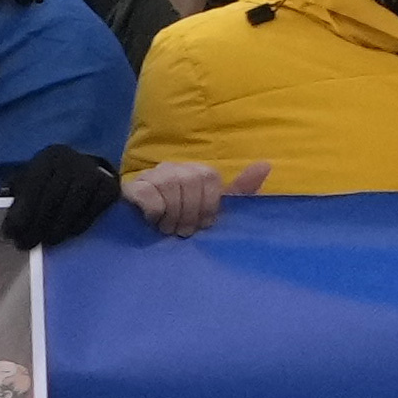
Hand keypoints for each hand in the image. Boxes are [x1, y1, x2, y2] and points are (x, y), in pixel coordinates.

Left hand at [0, 146, 120, 252]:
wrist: (88, 171)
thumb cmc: (51, 181)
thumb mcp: (31, 180)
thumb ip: (16, 196)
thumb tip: (0, 220)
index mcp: (48, 157)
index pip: (32, 186)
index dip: (21, 212)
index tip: (10, 234)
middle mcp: (73, 160)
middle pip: (52, 197)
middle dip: (36, 225)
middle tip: (25, 245)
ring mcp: (94, 173)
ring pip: (73, 206)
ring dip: (57, 229)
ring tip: (46, 243)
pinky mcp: (110, 187)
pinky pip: (92, 212)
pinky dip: (79, 225)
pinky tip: (68, 234)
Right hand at [123, 159, 238, 238]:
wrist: (138, 232)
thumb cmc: (181, 222)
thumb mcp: (212, 210)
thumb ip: (239, 191)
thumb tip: (265, 164)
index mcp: (197, 173)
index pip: (210, 177)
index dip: (209, 204)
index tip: (204, 224)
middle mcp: (175, 168)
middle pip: (192, 179)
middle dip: (191, 211)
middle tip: (184, 231)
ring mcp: (152, 175)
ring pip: (170, 184)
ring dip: (172, 214)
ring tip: (168, 229)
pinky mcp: (131, 187)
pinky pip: (147, 193)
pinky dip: (154, 211)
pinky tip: (151, 221)